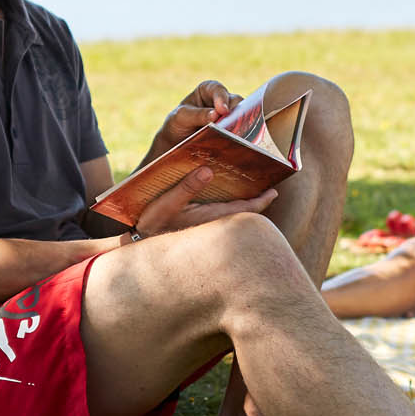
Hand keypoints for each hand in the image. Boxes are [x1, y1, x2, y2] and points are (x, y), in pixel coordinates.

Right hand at [133, 165, 277, 235]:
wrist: (140, 245)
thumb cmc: (153, 223)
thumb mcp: (166, 203)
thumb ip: (186, 187)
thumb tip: (208, 170)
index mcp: (209, 218)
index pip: (244, 210)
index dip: (261, 201)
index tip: (274, 191)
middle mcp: (213, 225)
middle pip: (242, 213)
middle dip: (256, 200)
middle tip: (268, 185)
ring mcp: (208, 227)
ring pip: (233, 215)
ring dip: (243, 202)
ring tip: (252, 186)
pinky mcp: (201, 228)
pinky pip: (222, 216)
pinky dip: (229, 205)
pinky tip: (226, 195)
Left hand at [149, 80, 240, 157]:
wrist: (177, 143)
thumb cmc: (178, 123)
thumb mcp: (182, 118)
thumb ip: (197, 115)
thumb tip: (216, 115)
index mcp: (208, 90)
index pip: (218, 90)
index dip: (222, 98)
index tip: (223, 111)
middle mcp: (223, 101)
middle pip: (236, 104)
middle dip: (235, 115)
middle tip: (232, 128)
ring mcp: (230, 117)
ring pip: (243, 119)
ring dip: (241, 128)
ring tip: (236, 139)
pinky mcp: (234, 131)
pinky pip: (243, 132)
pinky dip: (242, 138)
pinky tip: (239, 146)